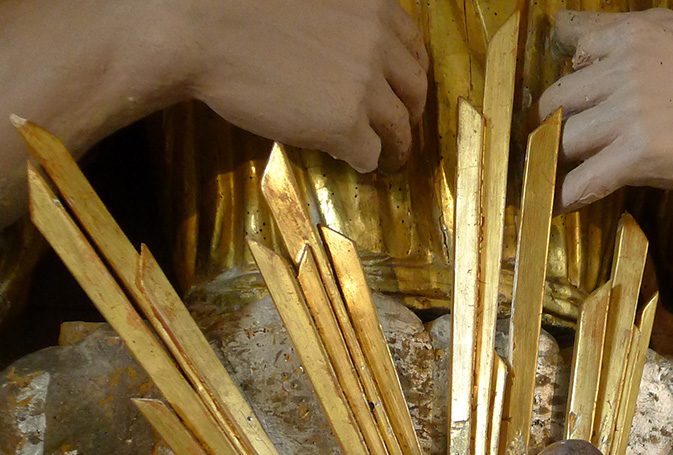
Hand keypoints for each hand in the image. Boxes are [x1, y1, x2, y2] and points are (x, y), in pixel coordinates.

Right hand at [171, 0, 428, 173]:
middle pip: (415, 90)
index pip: (413, 45)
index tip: (403, 90)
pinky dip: (364, 163)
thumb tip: (349, 50)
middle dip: (411, 114)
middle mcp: (378, 42)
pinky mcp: (346, 124)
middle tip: (400, 132)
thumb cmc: (238, 5)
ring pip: (399, 129)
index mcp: (373, 3)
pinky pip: (370, 155)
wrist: (201, 27)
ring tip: (387, 161)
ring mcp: (365, 86)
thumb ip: (342, 18)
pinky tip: (352, 164)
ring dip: (395, 149)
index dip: (410, 73)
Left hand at [538, 9, 672, 211]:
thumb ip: (638, 39)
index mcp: (634, 32)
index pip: (570, 37)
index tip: (569, 94)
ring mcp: (629, 111)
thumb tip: (589, 45)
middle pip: (556, 97)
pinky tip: (563, 204)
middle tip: (559, 145)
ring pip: (563, 139)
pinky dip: (566, 195)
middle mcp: (624, 66)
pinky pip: (582, 179)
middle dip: (553, 124)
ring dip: (559, 162)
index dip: (564, 69)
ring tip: (563, 176)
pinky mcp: (637, 154)